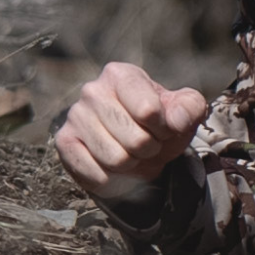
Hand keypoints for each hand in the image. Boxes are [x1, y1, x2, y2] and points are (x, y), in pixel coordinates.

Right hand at [54, 60, 208, 204]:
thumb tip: (176, 120)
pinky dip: (113, 180)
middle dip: (150, 150)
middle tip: (148, 145)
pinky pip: (95, 174)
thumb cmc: (160, 123)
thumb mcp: (184, 111)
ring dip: (133, 166)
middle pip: (135, 140)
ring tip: (132, 154)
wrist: (138, 144)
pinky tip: (114, 167)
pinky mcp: (64, 142)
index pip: (148, 110)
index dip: (164, 128)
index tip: (164, 128)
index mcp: (121, 75)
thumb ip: (189, 108)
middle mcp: (93, 91)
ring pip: (116, 160)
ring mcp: (76, 116)